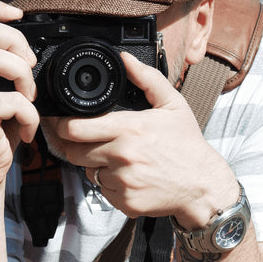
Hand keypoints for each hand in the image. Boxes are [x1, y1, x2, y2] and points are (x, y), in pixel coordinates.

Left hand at [51, 52, 238, 228]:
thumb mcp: (173, 105)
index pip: (75, 129)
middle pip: (74, 153)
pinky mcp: (124, 202)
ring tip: (120, 159)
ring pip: (89, 172)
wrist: (202, 186)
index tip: (60, 123)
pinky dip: (111, 184)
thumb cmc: (187, 145)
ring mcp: (122, 182)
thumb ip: (147, 78)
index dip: (61, 126)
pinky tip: (130, 177)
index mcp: (130, 129)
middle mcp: (122, 156)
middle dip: (74, 146)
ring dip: (97, 165)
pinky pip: (104, 191)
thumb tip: (125, 59)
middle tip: (86, 142)